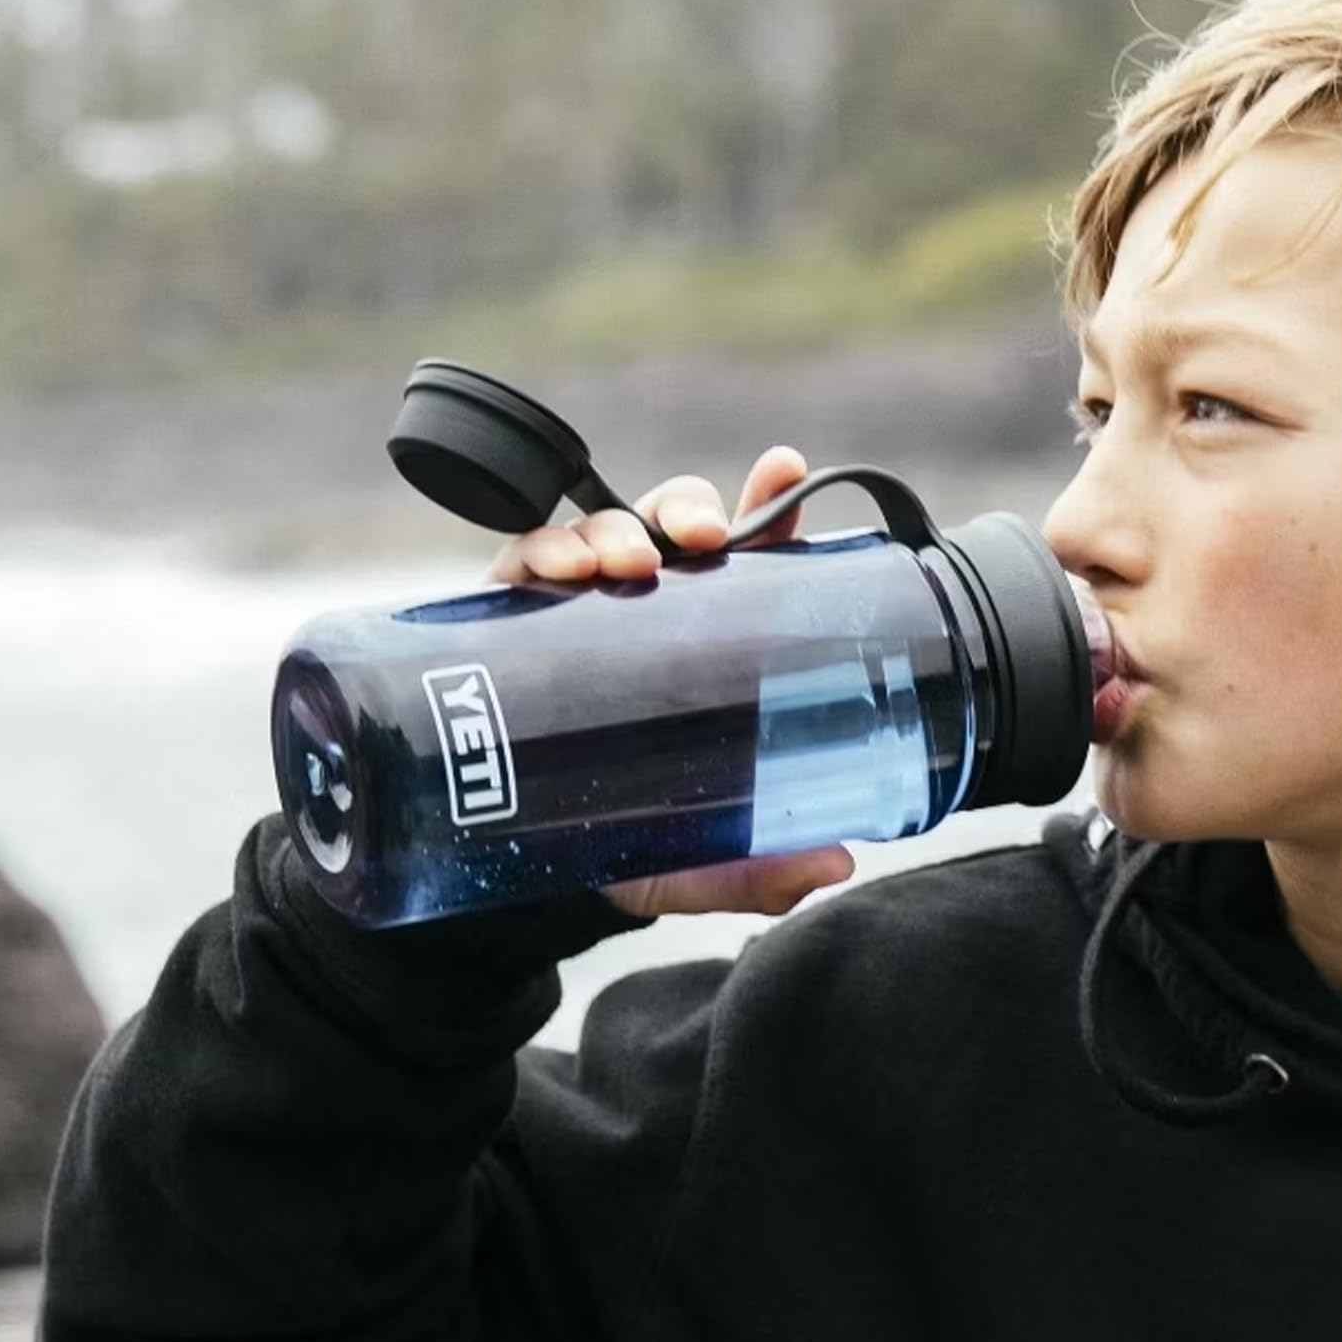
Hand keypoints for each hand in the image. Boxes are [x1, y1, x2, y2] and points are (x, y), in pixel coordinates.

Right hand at [485, 446, 856, 921]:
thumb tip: (834, 866)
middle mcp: (642, 611)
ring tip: (625, 562)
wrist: (517, 870)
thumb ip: (760, 871)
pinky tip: (557, 571)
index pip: (746, 558)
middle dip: (688, 509)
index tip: (785, 470)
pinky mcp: (506, 621)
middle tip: (705, 540)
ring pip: (601, 532)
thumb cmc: (624, 840)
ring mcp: (574, 610)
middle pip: (672, 526)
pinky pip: (520, 561)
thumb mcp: (694, 860)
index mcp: (703, 638)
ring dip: (614, 528)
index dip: (769, 505)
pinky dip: (539, 550)